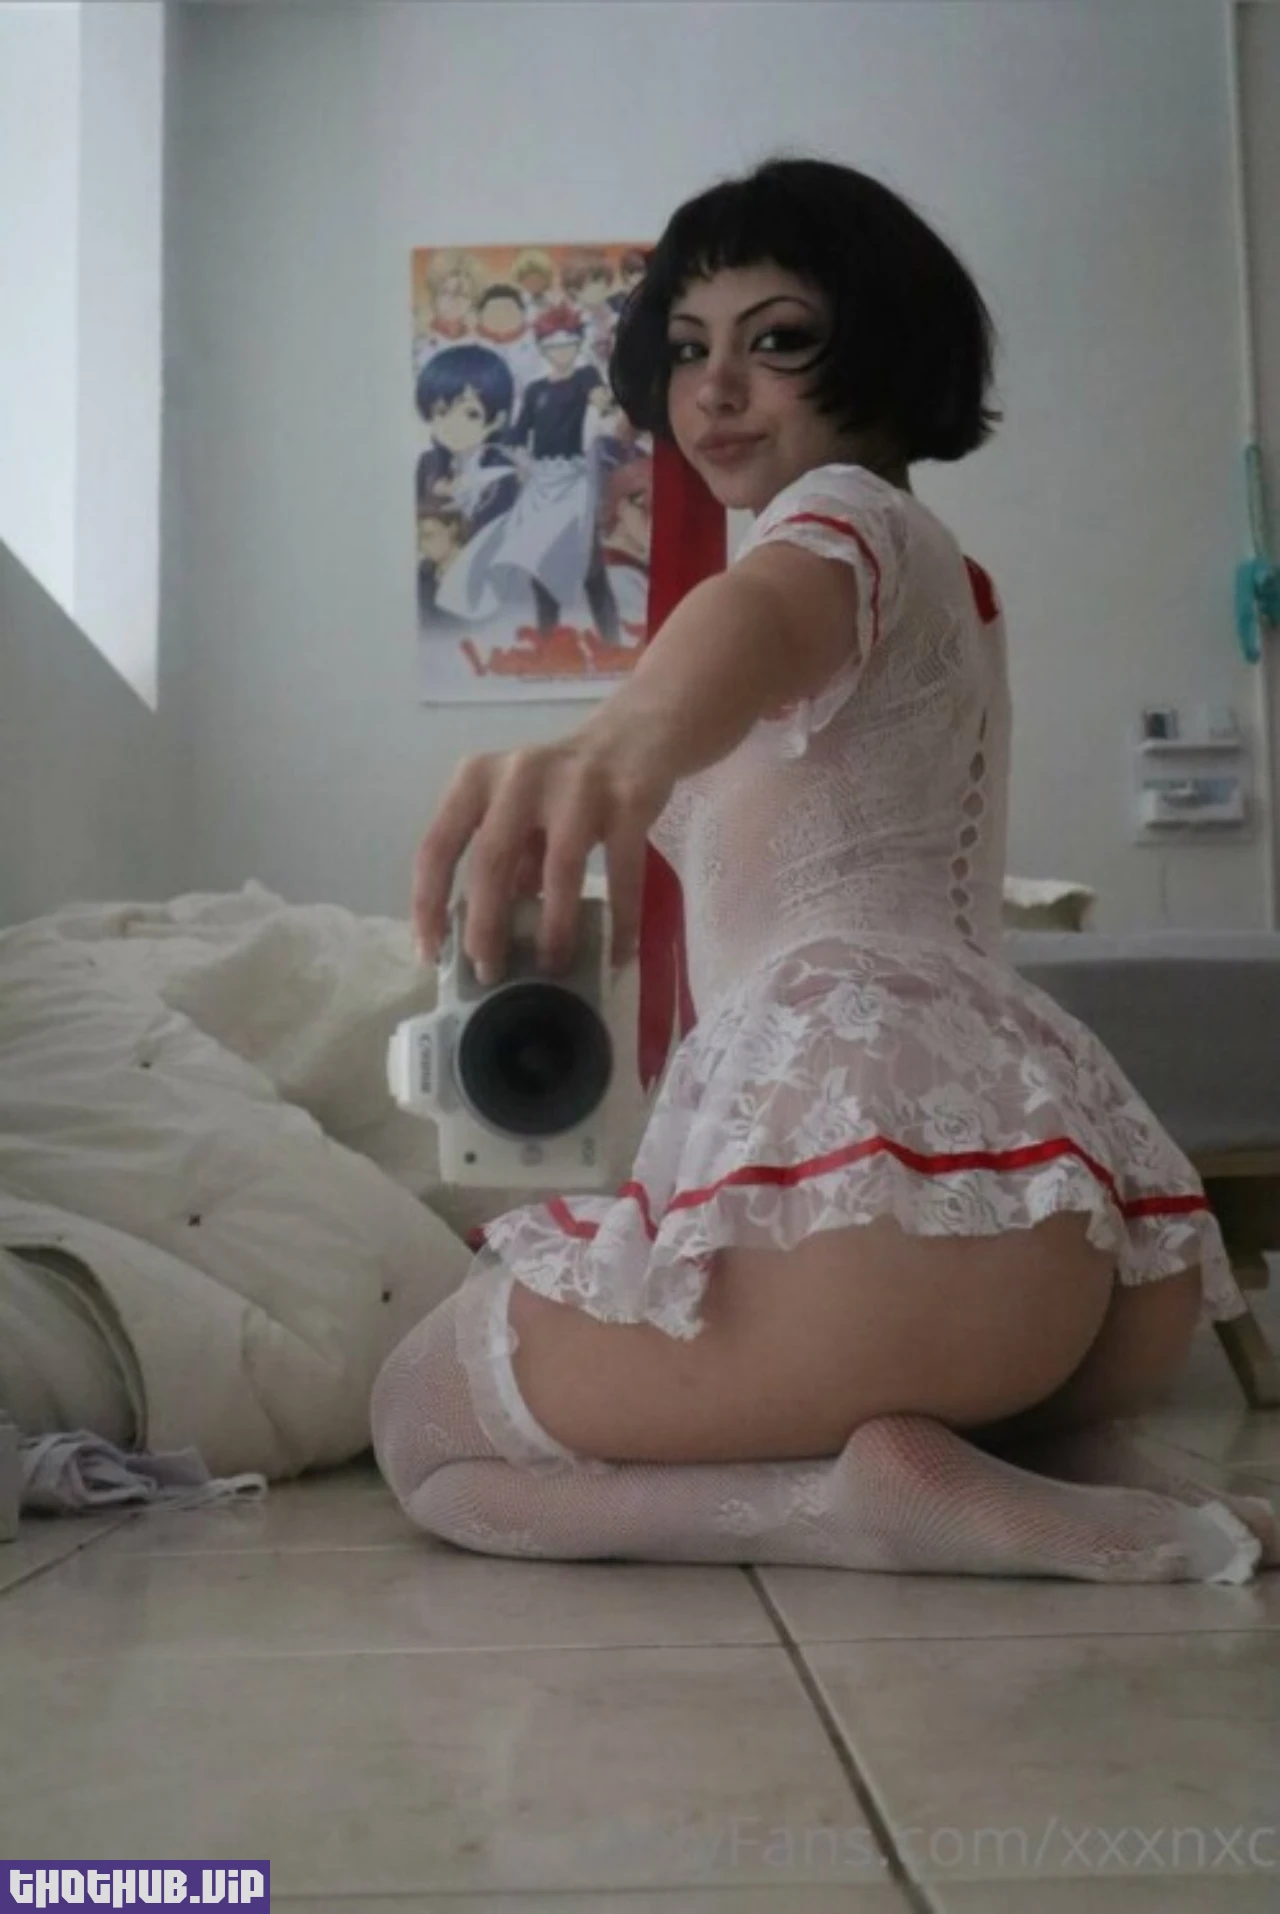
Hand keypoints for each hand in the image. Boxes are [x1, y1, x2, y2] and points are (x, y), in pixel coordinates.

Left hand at [412, 725, 673, 981]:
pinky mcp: (628, 800)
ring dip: (553, 928)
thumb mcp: (519, 814)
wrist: (634, 735)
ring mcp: (577, 785)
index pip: (437, 846)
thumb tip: (486, 935)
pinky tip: (617, 953)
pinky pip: (622, 873)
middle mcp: (520, 775)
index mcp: (477, 778)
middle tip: (489, 973)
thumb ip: (504, 863)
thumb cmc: (562, 787)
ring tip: (552, 967)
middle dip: (487, 926)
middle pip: (491, 860)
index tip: (431, 953)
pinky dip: (620, 919)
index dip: (428, 903)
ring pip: (558, 868)